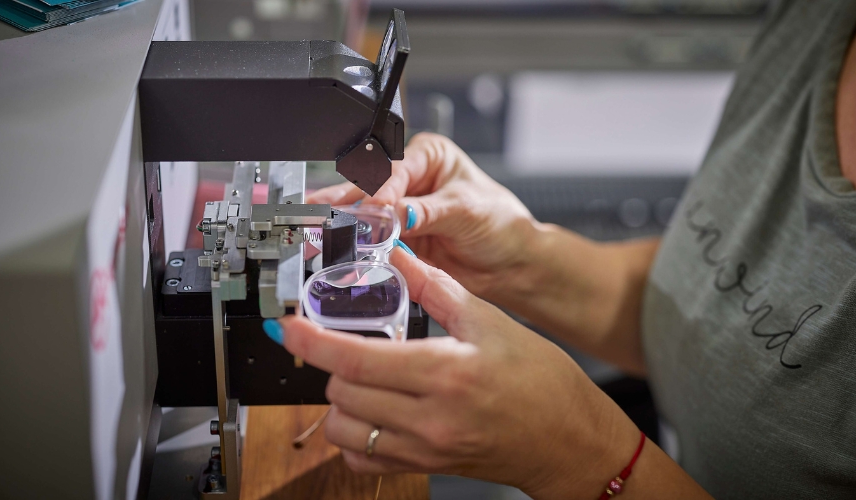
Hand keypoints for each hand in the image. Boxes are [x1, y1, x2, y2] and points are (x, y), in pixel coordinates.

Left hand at [273, 249, 639, 498]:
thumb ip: (435, 287)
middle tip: (351, 342)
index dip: (312, 342)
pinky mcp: (424, 466)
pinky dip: (355, 435)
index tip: (288, 326)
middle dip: (335, 362)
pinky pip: (362, 460)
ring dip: (342, 399)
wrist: (568, 439)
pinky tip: (376, 412)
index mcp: (446, 372)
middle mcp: (430, 417)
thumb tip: (398, 257)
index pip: (357, 361)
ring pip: (344, 429)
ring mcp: (425, 448)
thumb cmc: (541, 382)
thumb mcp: (491, 321)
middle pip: (342, 392)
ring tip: (366, 378)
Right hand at [308, 133, 539, 300]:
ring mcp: (402, 211)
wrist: (512, 265)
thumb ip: (426, 211)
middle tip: (328, 211)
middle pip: (372, 187)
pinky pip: (373, 241)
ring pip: (366, 214)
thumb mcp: (465, 209)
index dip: (381, 188)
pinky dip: (359, 245)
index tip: (373, 206)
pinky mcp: (398, 240)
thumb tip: (393, 213)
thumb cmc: (502, 224)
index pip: (396, 168)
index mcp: (428, 156)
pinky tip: (342, 245)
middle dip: (350, 201)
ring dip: (348, 223)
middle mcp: (411, 180)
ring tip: (326, 227)